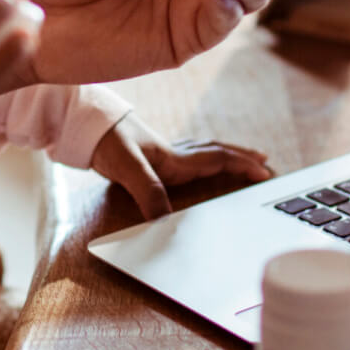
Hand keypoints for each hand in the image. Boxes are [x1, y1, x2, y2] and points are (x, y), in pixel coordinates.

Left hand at [90, 113, 271, 219]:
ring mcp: (163, 153)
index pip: (217, 159)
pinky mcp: (151, 156)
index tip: (265, 171)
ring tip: (244, 160)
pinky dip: (203, 158)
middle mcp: (174, 154)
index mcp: (175, 158)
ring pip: (204, 152)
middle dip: (243, 159)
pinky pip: (188, 156)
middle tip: (266, 164)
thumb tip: (165, 223)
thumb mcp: (127, 168)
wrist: (84, 126)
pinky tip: (198, 164)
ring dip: (227, 156)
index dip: (242, 165)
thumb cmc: (106, 141)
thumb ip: (148, 193)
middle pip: (217, 153)